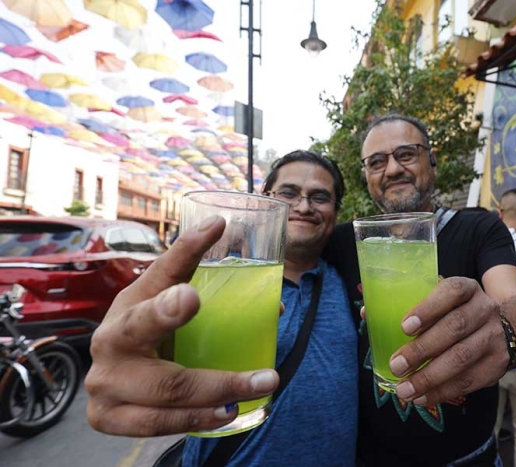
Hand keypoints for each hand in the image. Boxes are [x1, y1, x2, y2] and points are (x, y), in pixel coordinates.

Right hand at [85, 216, 279, 436]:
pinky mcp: (107, 417)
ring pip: (164, 393)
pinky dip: (193, 419)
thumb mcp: (169, 304)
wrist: (113, 375)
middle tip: (259, 366)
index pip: (159, 271)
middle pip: (160, 345)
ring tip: (258, 387)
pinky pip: (154, 424)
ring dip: (217, 394)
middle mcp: (109, 341)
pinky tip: (224, 414)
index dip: (186, 251)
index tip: (216, 229)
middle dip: (205, 341)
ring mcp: (104, 383)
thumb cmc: (151, 333)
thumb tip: (275, 304)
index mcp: (128, 303)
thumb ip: (211, 293)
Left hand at [388, 277, 509, 405]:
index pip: (451, 291)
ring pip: (462, 358)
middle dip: (422, 350)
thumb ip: (405, 304)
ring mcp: (495, 337)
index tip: (404, 327)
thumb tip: (366, 313)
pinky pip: (469, 381)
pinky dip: (442, 392)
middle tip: (396, 365)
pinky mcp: (497, 364)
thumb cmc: (455, 312)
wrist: (503, 329)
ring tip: (404, 389)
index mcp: (467, 288)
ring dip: (429, 377)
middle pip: (455, 327)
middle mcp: (485, 309)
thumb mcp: (438, 300)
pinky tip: (421, 397)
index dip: (428, 308)